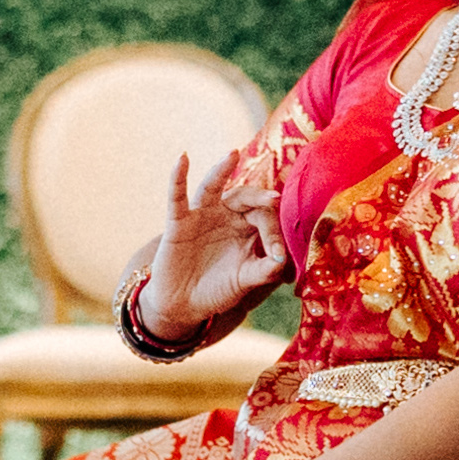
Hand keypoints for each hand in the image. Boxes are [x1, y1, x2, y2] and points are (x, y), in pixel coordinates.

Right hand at [135, 148, 287, 343]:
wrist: (184, 306)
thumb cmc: (218, 290)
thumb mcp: (243, 281)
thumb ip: (263, 271)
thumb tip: (282, 261)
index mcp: (247, 227)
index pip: (265, 218)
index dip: (273, 234)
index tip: (278, 256)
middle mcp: (226, 215)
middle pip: (245, 197)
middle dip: (259, 198)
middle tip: (274, 198)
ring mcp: (201, 216)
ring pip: (212, 186)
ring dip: (221, 169)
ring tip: (232, 153)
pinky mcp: (178, 222)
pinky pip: (177, 196)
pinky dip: (177, 177)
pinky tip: (181, 158)